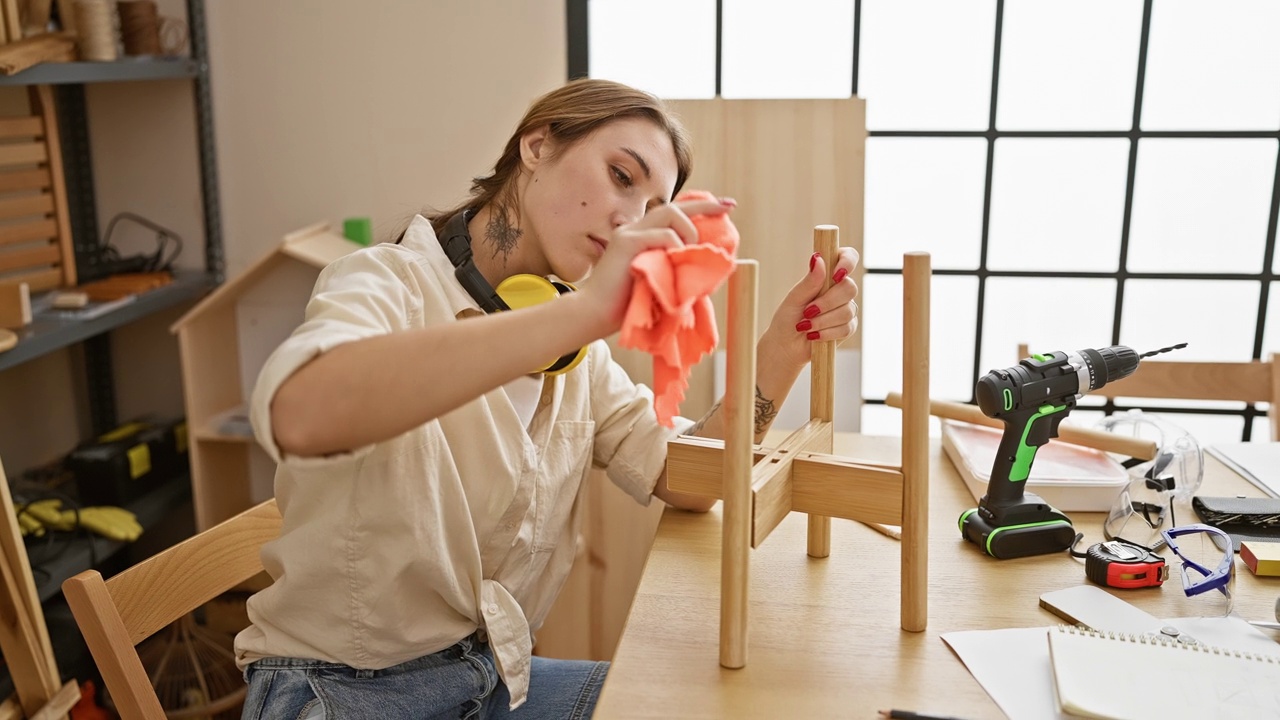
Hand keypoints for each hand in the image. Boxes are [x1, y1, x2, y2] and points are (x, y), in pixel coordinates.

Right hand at [578, 197, 734, 336]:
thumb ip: (674, 270)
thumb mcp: (657, 282)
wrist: (594, 315)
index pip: (672, 214)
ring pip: (668, 212)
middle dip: (704, 205)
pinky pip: (661, 234)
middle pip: (673, 206)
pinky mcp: (626, 243)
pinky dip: (675, 244)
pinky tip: (676, 260)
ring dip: (689, 230)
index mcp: (641, 237)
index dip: (700, 208)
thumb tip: (705, 269)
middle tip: (728, 207)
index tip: (727, 206)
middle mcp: (634, 229)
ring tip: (692, 251)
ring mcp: (629, 234)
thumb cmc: (624, 306)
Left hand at [761, 247, 860, 372]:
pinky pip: (847, 327)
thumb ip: (809, 281)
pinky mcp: (848, 327)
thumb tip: (818, 258)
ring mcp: (846, 308)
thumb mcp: (794, 299)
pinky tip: (814, 336)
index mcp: (826, 275)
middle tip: (808, 311)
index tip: (835, 275)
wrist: (786, 346)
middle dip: (827, 302)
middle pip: (849, 287)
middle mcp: (838, 289)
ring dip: (823, 320)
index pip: (847, 257)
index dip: (847, 262)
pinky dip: (827, 333)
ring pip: (847, 310)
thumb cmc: (787, 319)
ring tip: (806, 326)